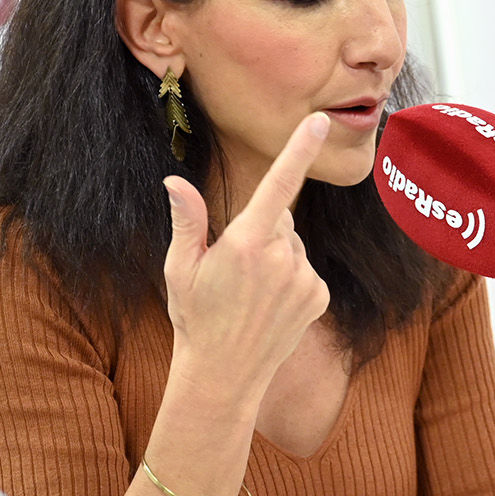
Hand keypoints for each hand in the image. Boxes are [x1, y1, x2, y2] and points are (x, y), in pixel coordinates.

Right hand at [162, 112, 330, 389]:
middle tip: (233, 268)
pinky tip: (270, 304)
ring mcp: (304, 279)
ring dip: (277, 257)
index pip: (278, 185)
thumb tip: (173, 181)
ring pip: (294, 245)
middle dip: (261, 230)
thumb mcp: (180, 267)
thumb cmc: (194, 317)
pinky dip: (291, 279)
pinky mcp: (318, 296)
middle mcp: (282, 257)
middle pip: (279, 218)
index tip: (320, 120)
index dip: (299, 149)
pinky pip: (306, 270)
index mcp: (245, 243)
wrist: (224, 374)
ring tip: (250, 292)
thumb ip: (187, 221)